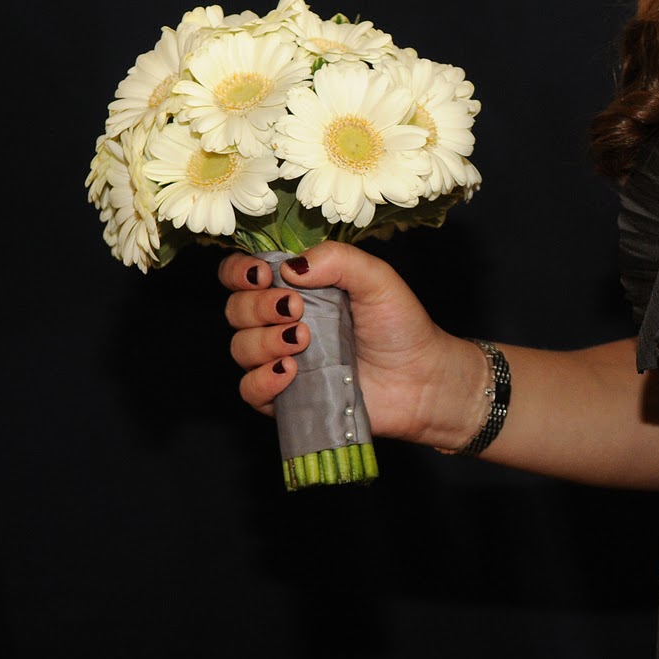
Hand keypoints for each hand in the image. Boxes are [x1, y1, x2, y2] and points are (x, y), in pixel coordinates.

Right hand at [219, 240, 475, 446]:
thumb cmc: (400, 326)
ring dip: (264, 341)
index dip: (239, 272)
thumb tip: (290, 266)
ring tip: (303, 341)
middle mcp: (281, 323)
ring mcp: (281, 361)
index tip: (261, 275)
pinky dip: (262, 380)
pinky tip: (290, 372)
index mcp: (296, 289)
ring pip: (240, 349)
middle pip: (236, 310)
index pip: (243, 275)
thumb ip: (338, 260)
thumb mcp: (377, 279)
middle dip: (258, 306)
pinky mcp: (287, 398)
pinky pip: (249, 391)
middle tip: (297, 309)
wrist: (422, 379)